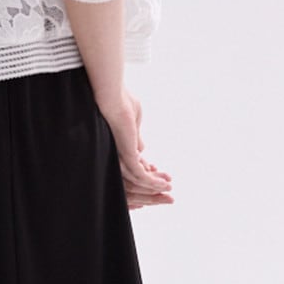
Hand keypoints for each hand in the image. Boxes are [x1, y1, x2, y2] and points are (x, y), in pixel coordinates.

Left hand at [98, 87, 173, 210]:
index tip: (159, 172)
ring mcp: (121, 157)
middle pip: (136, 177)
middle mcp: (117, 155)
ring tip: (169, 187)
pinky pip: (141, 177)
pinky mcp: (127, 157)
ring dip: (156, 185)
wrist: (114, 96)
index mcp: (119, 147)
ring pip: (139, 180)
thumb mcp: (134, 123)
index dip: (147, 171)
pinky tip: (164, 184)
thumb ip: (137, 138)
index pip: (134, 165)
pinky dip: (154, 183)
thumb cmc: (122, 102)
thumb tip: (142, 149)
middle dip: (153, 182)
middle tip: (169, 186)